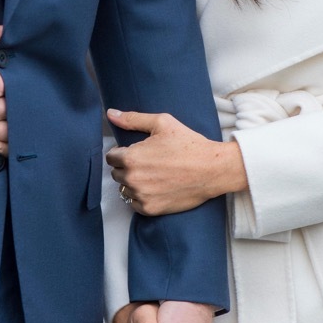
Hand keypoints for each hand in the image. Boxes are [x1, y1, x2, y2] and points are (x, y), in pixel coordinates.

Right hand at [0, 26, 7, 155]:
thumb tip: (4, 30)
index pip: (18, 86)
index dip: (18, 86)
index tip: (14, 86)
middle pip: (17, 109)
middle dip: (18, 106)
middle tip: (18, 104)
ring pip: (13, 131)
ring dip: (18, 127)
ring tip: (18, 124)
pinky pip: (0, 150)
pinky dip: (9, 147)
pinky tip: (12, 143)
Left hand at [106, 108, 245, 213]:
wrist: (212, 169)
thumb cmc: (188, 144)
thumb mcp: (162, 123)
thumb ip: (132, 119)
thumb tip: (111, 113)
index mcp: (131, 157)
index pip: (110, 157)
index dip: (121, 152)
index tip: (135, 152)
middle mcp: (132, 179)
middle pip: (116, 173)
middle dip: (126, 167)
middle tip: (146, 162)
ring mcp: (141, 196)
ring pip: (125, 189)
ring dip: (133, 182)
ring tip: (152, 174)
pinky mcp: (151, 209)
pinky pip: (134, 204)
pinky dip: (141, 197)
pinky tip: (155, 187)